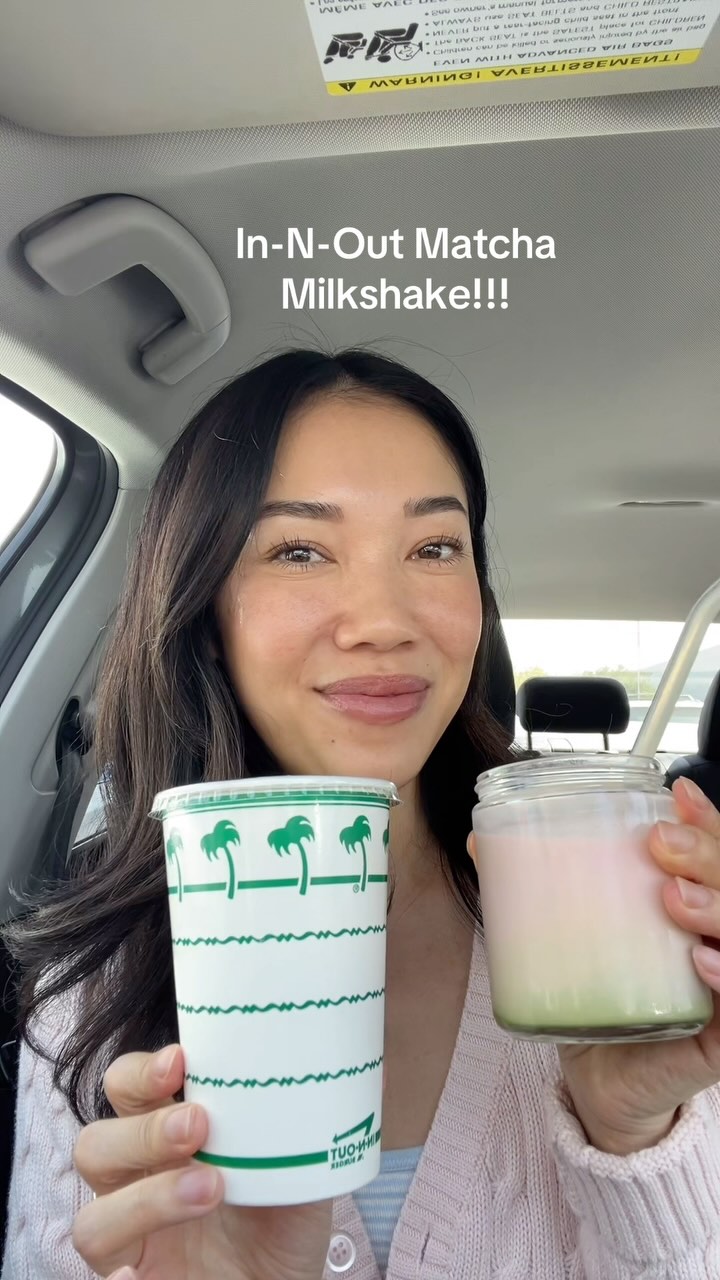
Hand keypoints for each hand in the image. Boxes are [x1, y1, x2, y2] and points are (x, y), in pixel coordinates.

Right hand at [72, 1044, 332, 1279]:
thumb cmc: (283, 1223)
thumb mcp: (297, 1165)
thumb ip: (296, 1124)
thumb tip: (340, 1069)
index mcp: (166, 1138)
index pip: (125, 1090)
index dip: (140, 1072)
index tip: (180, 1061)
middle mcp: (139, 1184)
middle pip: (94, 1146)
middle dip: (144, 1131)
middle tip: (198, 1124)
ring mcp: (133, 1242)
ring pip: (93, 1220)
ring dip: (148, 1200)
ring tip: (210, 1190)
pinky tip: (140, 1274)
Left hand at [551, 777, 719, 1153]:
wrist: (602, 1084)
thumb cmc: (595, 999)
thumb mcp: (568, 935)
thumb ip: (536, 889)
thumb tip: (480, 839)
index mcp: (692, 905)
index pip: (716, 853)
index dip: (708, 820)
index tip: (678, 792)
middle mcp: (717, 941)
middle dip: (707, 852)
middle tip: (660, 842)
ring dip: (716, 906)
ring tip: (672, 897)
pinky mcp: (719, 1040)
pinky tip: (700, 961)